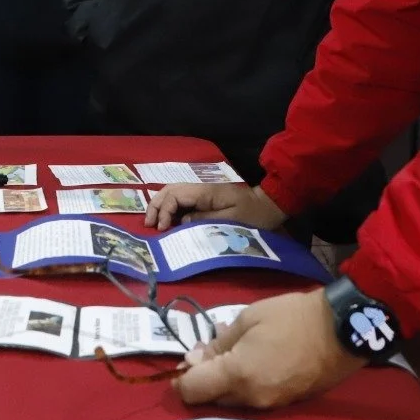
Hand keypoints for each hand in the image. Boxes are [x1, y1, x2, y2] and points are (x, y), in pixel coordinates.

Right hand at [144, 183, 285, 230]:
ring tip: (154, 223)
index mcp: (205, 192)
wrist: (270, 206)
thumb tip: (182, 221)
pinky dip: (170, 209)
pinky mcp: (205, 200)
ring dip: (161, 207)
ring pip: (173, 194)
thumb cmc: (254, 215)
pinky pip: (182, 201)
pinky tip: (168, 222)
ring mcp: (202, 194)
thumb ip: (205, 219)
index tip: (163, 229)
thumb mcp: (231, 220)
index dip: (165, 211)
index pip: (175, 195)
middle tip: (149, 225)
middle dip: (156, 206)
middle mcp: (200, 189)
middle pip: (169, 190)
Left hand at [175, 289, 366, 407]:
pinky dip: (244, 386)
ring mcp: (270, 405)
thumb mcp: (247, 319)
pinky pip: (252, 399)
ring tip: (234, 354)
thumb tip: (193, 360)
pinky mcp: (286, 404)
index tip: (188, 359)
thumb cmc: (291, 317)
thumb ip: (217, 343)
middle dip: (203, 379)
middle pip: (210, 399)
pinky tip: (253, 363)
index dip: (182, 377)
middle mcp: (251, 399)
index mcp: (237, 375)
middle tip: (210, 352)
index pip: (191, 392)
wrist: (342, 330)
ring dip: (224, 383)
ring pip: (231, 401)